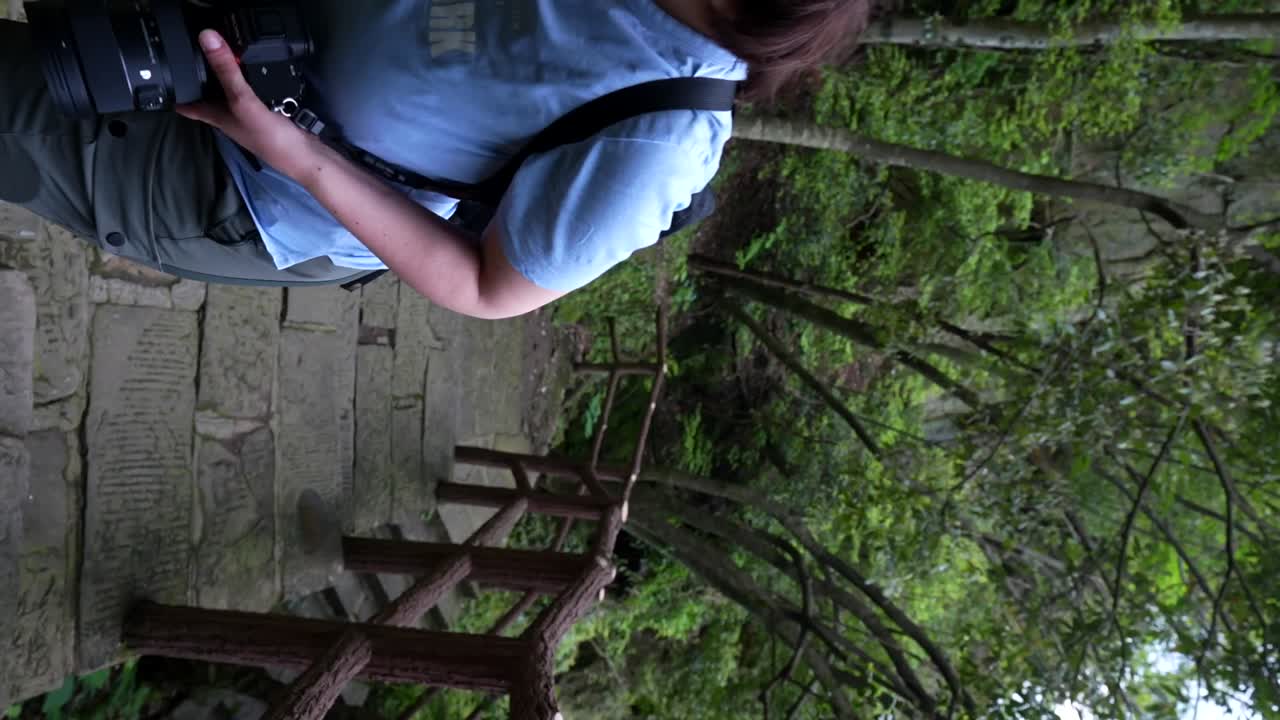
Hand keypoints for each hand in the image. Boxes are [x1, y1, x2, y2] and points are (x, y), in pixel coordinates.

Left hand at [176, 30, 317, 181]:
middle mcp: (229, 117)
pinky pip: (252, 94)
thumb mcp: (243, 100)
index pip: (187, 104)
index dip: (174, 92)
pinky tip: (256, 74)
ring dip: (226, 79)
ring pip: (230, 95)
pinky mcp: (267, 115)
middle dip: (200, 80)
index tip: (164, 76)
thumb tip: (206, 38)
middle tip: (192, 57)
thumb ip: (226, 70)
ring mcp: (248, 117)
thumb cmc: (269, 138)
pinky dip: (250, 83)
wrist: (304, 156)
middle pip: (208, 96)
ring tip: (220, 59)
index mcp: (216, 116)